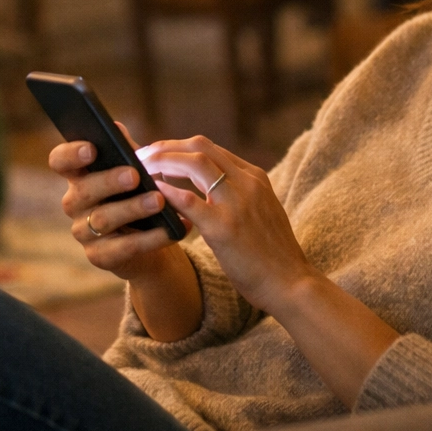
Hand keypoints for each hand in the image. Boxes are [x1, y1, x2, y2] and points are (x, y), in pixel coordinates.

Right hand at [49, 123, 187, 280]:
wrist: (149, 239)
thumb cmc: (136, 195)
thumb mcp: (132, 170)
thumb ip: (124, 151)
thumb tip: (117, 128)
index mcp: (78, 176)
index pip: (60, 161)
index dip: (71, 154)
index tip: (91, 148)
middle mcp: (74, 203)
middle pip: (83, 191)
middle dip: (109, 181)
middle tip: (134, 175)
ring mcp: (84, 232)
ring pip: (102, 219)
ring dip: (133, 208)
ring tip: (159, 200)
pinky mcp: (100, 257)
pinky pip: (123, 248)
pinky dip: (151, 238)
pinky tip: (171, 229)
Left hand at [138, 136, 315, 314]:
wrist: (291, 283)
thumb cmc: (272, 254)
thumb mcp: (260, 211)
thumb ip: (237, 194)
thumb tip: (206, 187)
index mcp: (255, 177)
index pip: (210, 148)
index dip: (178, 147)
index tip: (158, 153)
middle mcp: (247, 182)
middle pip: (199, 147)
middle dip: (166, 147)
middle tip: (141, 155)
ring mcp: (236, 203)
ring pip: (194, 163)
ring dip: (162, 161)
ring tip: (140, 170)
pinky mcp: (224, 228)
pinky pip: (189, 200)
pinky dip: (167, 191)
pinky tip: (150, 193)